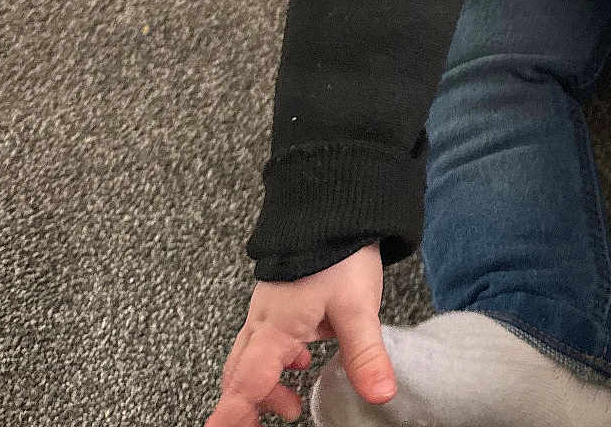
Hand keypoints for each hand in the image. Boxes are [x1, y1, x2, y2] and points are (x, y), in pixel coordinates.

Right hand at [206, 243, 394, 426]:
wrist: (334, 204)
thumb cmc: (339, 252)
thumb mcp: (357, 307)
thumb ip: (364, 354)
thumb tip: (380, 394)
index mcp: (276, 328)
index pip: (245, 383)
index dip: (230, 415)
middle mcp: (264, 320)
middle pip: (240, 374)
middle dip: (243, 406)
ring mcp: (270, 307)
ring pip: (251, 357)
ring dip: (264, 385)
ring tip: (290, 406)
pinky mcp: (281, 296)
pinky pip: (266, 338)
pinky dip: (276, 360)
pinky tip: (301, 360)